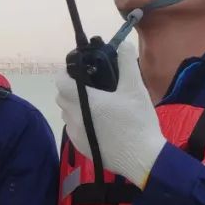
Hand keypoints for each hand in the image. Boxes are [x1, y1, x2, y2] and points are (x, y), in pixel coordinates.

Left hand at [54, 41, 165, 186]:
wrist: (143, 159)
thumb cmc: (138, 122)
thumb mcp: (136, 88)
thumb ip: (127, 63)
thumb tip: (123, 45)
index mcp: (85, 101)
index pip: (61, 81)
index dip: (67, 73)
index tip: (79, 70)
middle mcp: (74, 117)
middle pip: (61, 97)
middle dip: (71, 88)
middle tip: (91, 86)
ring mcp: (75, 134)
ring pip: (66, 113)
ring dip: (75, 105)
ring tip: (96, 104)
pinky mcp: (80, 147)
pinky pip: (72, 128)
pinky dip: (80, 122)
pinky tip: (99, 123)